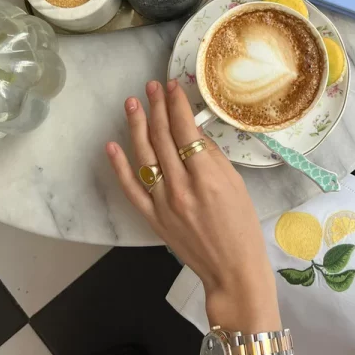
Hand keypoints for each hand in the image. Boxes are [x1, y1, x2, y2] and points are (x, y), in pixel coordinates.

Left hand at [106, 79, 279, 330]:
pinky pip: (131, 188)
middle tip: (151, 86)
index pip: (185, 131)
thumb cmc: (242, 226)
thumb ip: (212, 156)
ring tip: (132, 103)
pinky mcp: (152, 217)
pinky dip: (120, 166)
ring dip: (137, 127)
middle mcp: (181, 187)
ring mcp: (163, 203)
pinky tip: (112, 146)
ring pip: (144, 157)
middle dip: (156, 108)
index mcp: (208, 177)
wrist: (231, 269)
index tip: (173, 86)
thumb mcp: (235, 184)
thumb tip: (193, 130)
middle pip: (163, 138)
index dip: (177, 105)